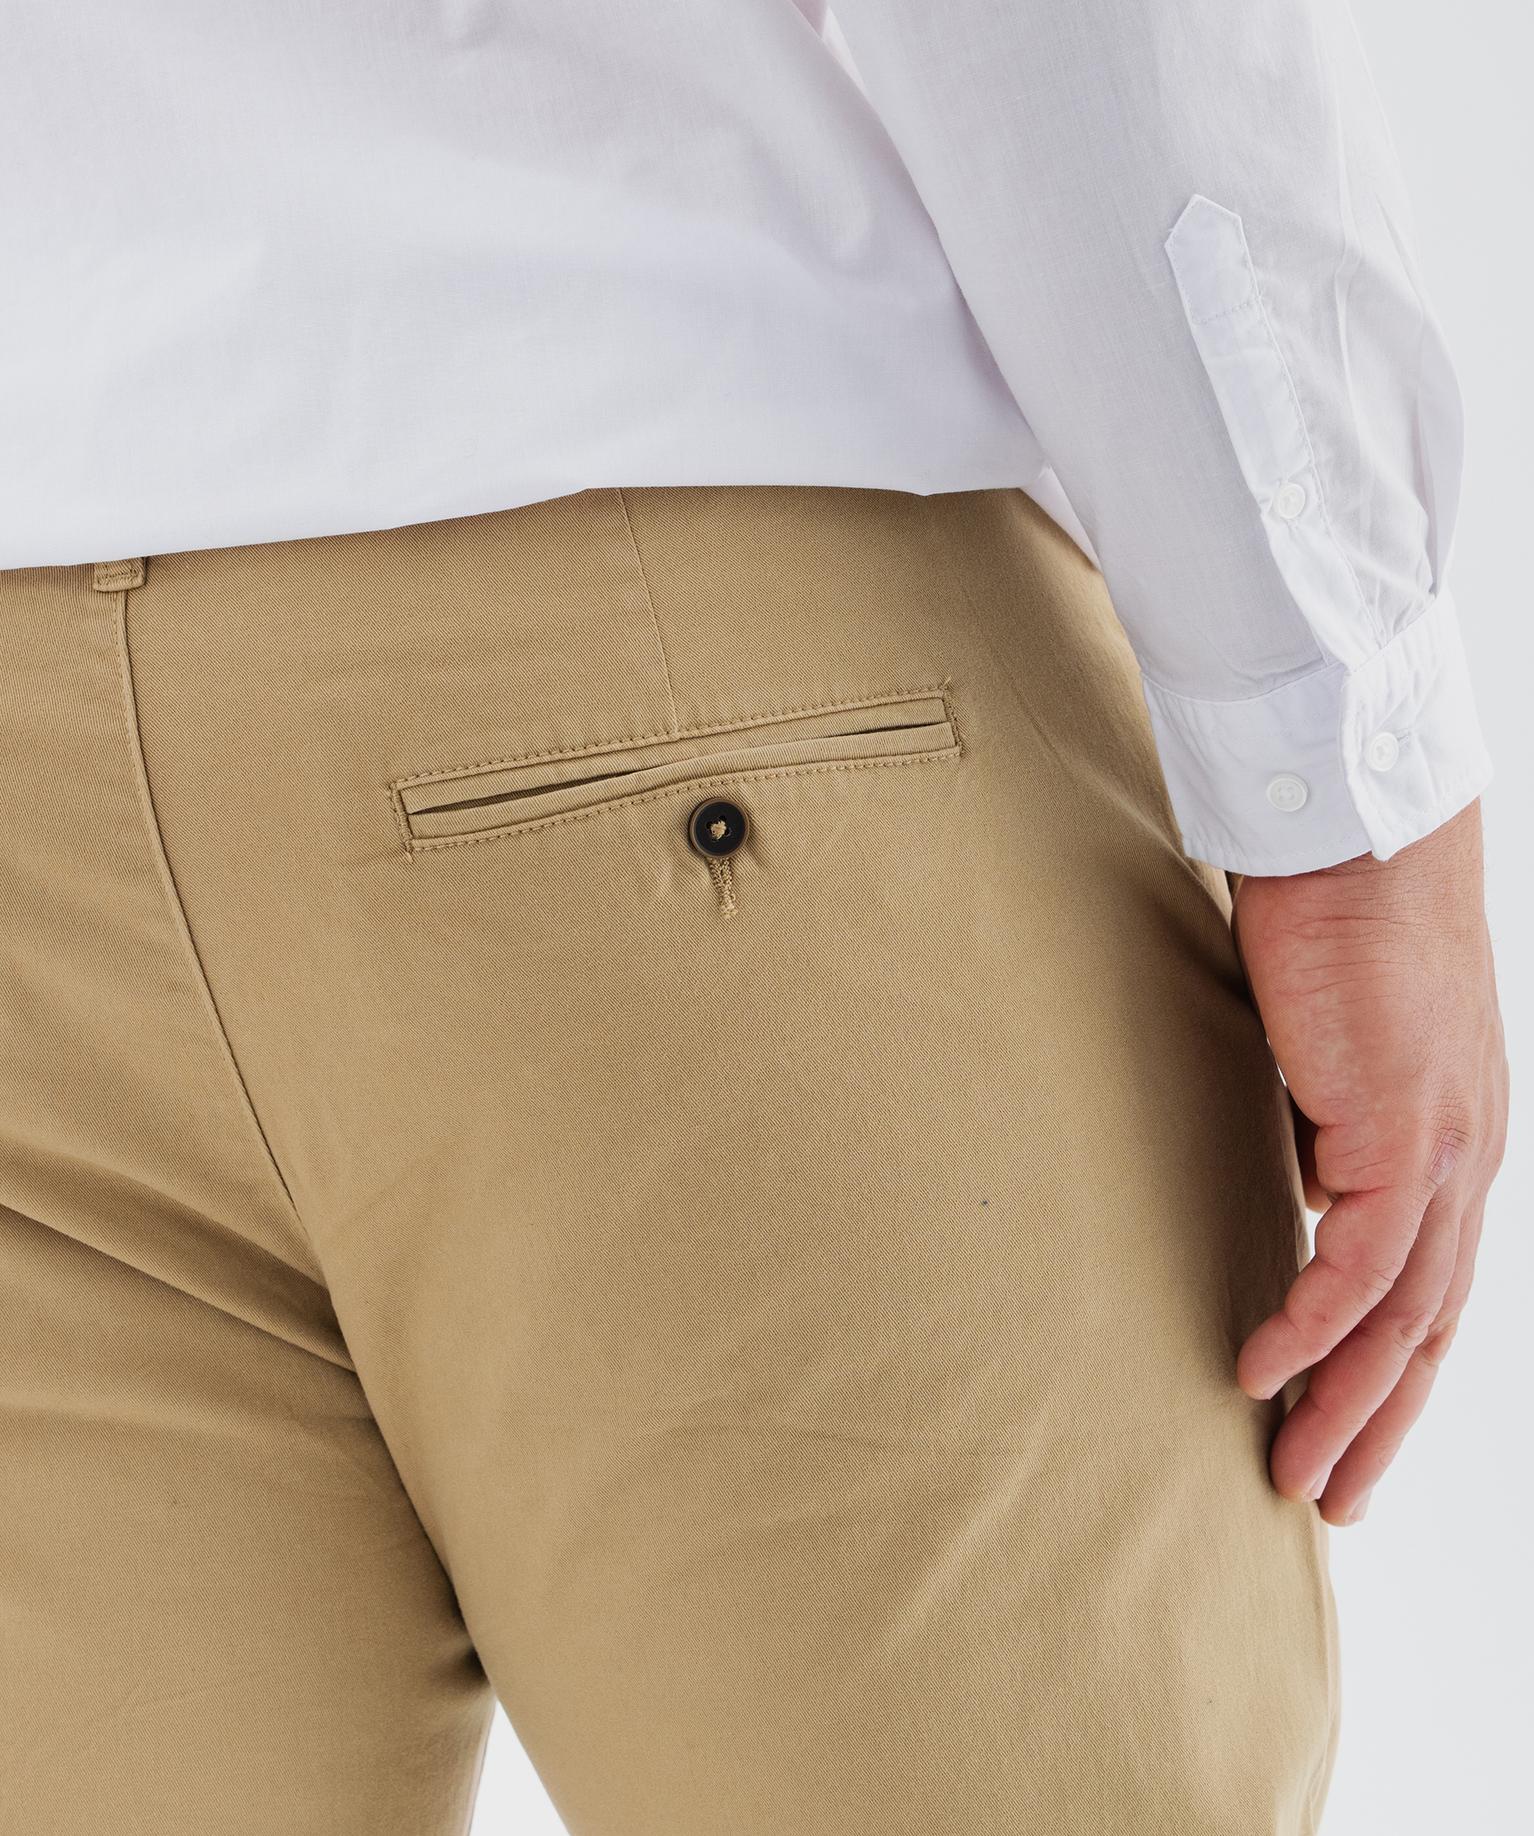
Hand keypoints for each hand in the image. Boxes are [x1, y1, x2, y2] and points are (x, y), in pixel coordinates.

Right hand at [1229, 799, 1507, 1526]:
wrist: (1357, 843)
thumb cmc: (1339, 925)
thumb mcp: (1335, 1051)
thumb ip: (1333, 1128)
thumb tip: (1314, 1187)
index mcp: (1453, 1145)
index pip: (1429, 1285)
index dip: (1389, 1368)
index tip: (1341, 1422)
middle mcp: (1465, 1163)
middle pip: (1431, 1326)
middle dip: (1379, 1421)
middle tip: (1331, 1493)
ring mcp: (1443, 1151)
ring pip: (1405, 1317)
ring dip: (1345, 1404)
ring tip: (1295, 1469)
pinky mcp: (1401, 1131)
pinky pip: (1356, 1263)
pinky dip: (1311, 1328)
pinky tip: (1263, 1372)